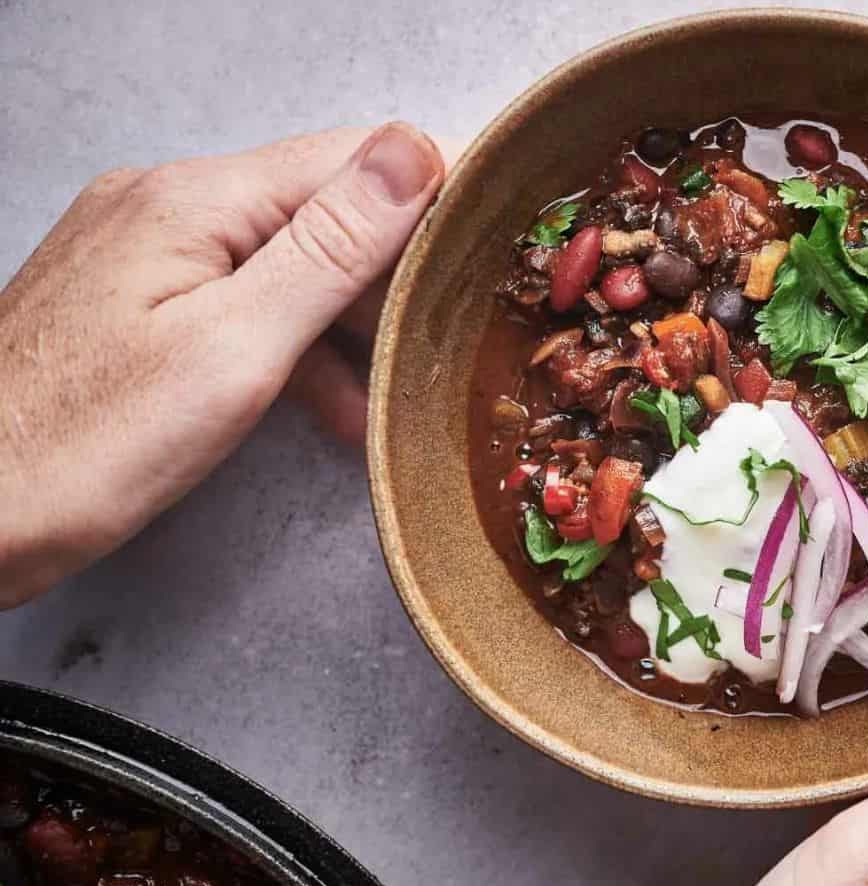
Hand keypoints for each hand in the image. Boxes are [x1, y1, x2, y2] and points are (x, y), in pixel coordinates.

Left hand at [0, 124, 445, 607]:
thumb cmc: (82, 447)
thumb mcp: (236, 349)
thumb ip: (330, 249)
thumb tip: (410, 154)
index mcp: (195, 201)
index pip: (351, 159)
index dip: (429, 202)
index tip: (482, 260)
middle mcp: (164, 206)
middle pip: (318, 211)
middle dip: (387, 278)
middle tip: (440, 349)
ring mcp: (141, 252)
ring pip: (283, 262)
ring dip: (343, 326)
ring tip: (390, 398)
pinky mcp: (131, 302)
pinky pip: (238, 300)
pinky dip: (289, 347)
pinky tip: (327, 408)